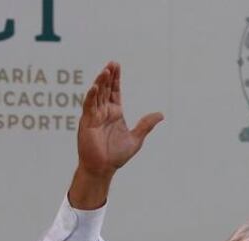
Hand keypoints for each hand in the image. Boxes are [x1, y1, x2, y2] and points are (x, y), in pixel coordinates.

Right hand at [69, 62, 162, 208]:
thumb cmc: (116, 156)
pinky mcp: (87, 122)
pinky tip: (95, 87)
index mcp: (114, 113)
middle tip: (112, 63)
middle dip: (108, 76)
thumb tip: (161, 114)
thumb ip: (146, 125)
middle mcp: (103, 112)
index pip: (115, 92)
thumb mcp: (136, 138)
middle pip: (106, 89)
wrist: (103, 168)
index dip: (116, 79)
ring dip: (100, 83)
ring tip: (105, 71)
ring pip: (97, 95)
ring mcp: (94, 116)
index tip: (117, 66)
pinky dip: (91, 96)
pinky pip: (88, 106)